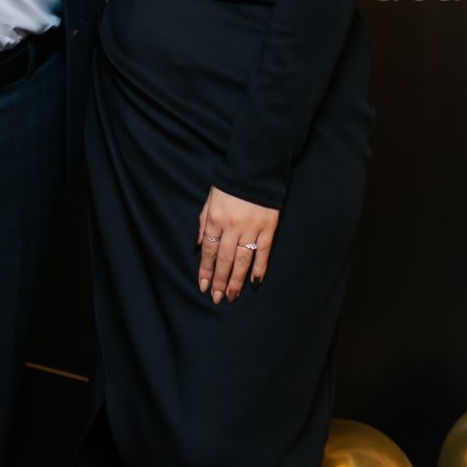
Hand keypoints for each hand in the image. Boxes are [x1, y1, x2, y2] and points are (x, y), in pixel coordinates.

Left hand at [196, 186, 277, 302]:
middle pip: (224, 260)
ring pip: (242, 260)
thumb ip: (203, 222)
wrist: (256, 168)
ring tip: (232, 296)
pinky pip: (263, 252)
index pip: (208, 251)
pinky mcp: (268, 228)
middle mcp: (232, 227)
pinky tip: (255, 282)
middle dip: (220, 281)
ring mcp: (251, 229)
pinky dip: (259, 268)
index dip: (206, 270)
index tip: (204, 286)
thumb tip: (198, 245)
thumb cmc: (230, 183)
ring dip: (236, 281)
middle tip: (217, 298)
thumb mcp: (210, 199)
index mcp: (215, 219)